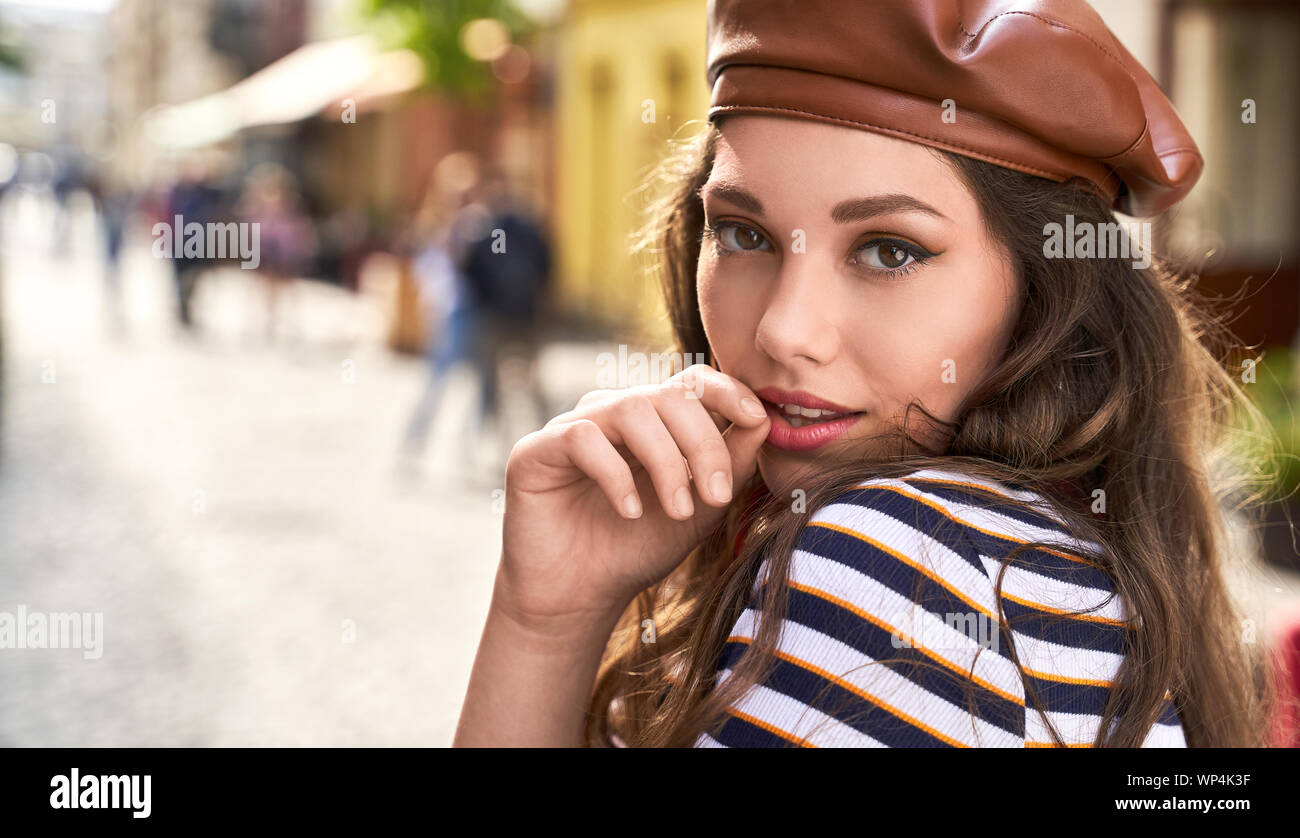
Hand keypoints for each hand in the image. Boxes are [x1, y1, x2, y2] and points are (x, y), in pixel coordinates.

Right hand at [497, 364, 770, 623]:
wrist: (579, 595)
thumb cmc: (638, 548)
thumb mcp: (698, 510)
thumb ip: (730, 466)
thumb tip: (763, 419)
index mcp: (655, 420)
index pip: (693, 382)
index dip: (727, 390)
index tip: (755, 418)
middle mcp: (613, 414)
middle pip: (670, 395)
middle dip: (704, 443)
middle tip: (717, 497)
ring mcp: (574, 426)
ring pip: (632, 408)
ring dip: (666, 460)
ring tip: (678, 510)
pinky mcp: (536, 450)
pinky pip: (582, 437)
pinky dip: (615, 474)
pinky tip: (630, 512)